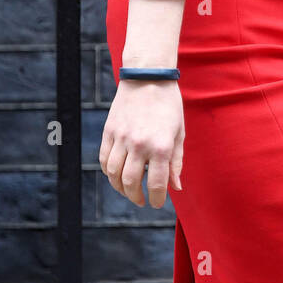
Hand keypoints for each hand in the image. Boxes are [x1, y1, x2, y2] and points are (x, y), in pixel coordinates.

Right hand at [99, 79, 184, 208]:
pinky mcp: (109, 131)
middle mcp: (139, 144)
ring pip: (113, 173)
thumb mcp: (179, 133)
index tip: (157, 204)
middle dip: (136, 197)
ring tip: (128, 191)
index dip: (157, 199)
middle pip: (131, 183)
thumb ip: (176, 162)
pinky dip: (108, 171)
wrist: (148, 78)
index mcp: (161, 146)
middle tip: (141, 201)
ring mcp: (121, 138)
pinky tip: (116, 175)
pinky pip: (104, 159)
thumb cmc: (169, 105)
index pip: (157, 184)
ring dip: (120, 188)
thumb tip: (176, 187)